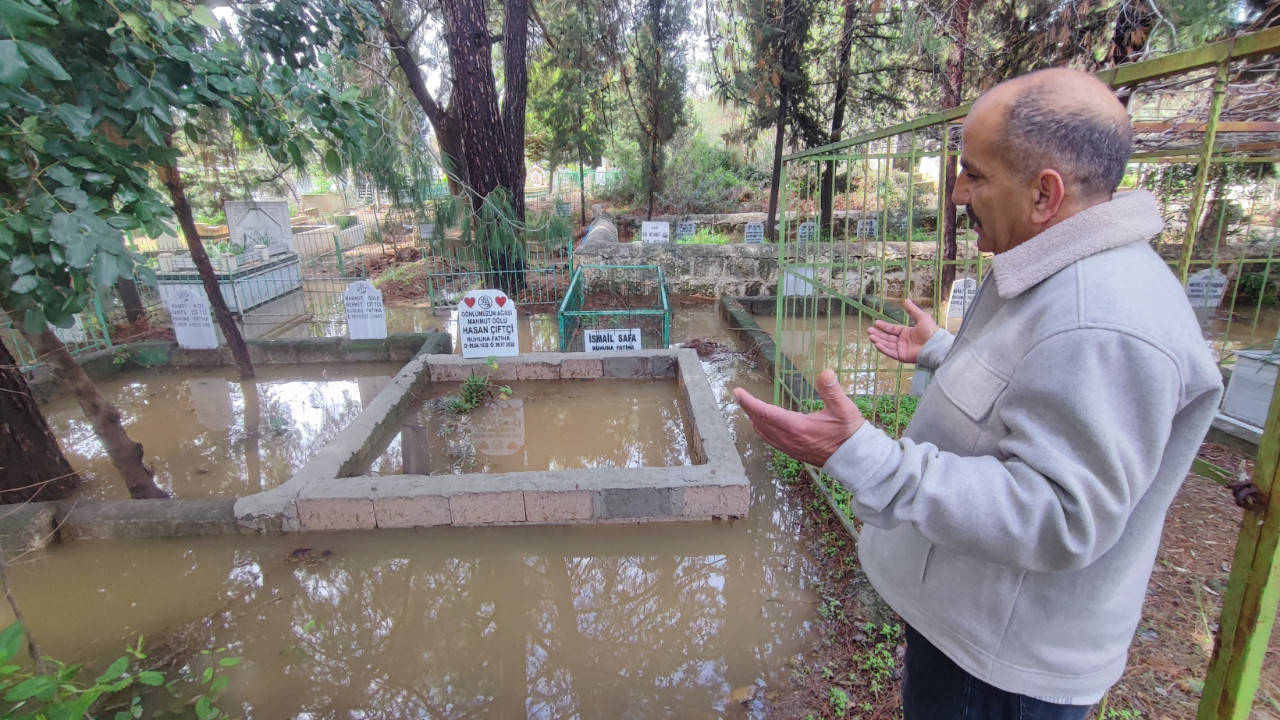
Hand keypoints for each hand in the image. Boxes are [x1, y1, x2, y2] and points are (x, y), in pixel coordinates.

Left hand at [733, 368, 863, 466]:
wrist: (855, 460)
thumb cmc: (849, 433)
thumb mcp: (844, 408)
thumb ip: (832, 390)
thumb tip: (826, 372)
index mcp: (796, 426)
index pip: (764, 412)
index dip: (749, 402)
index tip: (737, 392)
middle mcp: (788, 439)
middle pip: (759, 422)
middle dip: (748, 408)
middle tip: (739, 395)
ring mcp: (789, 448)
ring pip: (763, 433)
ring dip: (754, 419)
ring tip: (749, 407)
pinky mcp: (793, 453)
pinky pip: (770, 440)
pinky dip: (762, 430)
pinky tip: (764, 425)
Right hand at [867, 299, 937, 363]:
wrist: (936, 345)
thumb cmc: (931, 331)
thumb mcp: (922, 317)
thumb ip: (912, 310)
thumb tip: (906, 300)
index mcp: (906, 333)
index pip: (892, 329)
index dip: (884, 326)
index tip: (875, 323)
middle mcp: (903, 341)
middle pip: (887, 337)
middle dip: (878, 334)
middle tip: (869, 330)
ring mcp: (902, 349)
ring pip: (887, 345)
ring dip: (878, 340)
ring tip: (871, 336)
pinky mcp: (902, 356)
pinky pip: (890, 352)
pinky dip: (883, 349)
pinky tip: (877, 344)